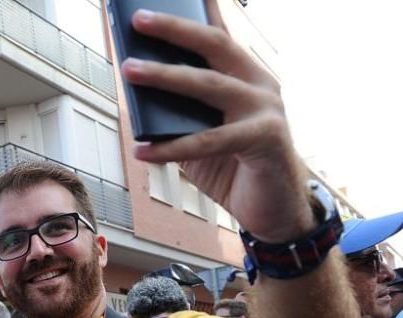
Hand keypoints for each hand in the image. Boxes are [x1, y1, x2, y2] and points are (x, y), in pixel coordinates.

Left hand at [120, 0, 312, 242]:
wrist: (273, 211)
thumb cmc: (233, 168)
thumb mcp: (199, 134)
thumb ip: (176, 112)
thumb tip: (134, 93)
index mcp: (246, 74)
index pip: (218, 33)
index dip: (197, 11)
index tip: (159, 1)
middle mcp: (260, 83)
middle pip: (214, 45)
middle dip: (174, 30)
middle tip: (138, 19)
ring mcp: (267, 108)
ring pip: (208, 85)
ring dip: (165, 76)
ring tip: (129, 70)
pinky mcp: (265, 139)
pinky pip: (208, 141)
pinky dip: (170, 147)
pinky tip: (141, 150)